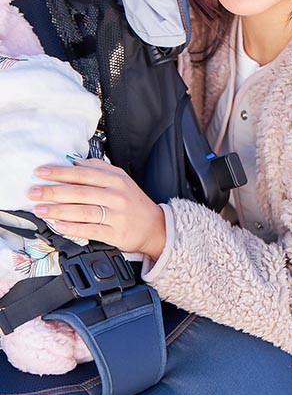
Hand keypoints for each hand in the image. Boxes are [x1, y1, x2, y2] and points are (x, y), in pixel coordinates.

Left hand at [28, 159, 165, 258]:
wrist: (155, 227)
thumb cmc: (134, 202)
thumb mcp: (122, 179)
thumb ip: (100, 168)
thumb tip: (75, 162)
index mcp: (115, 179)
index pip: (83, 173)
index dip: (60, 172)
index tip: (41, 172)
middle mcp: (116, 196)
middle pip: (79, 192)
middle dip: (53, 191)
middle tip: (33, 192)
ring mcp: (116, 215)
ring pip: (82, 211)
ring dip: (58, 210)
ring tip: (40, 209)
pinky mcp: (115, 233)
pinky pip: (90, 230)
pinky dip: (72, 228)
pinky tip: (58, 226)